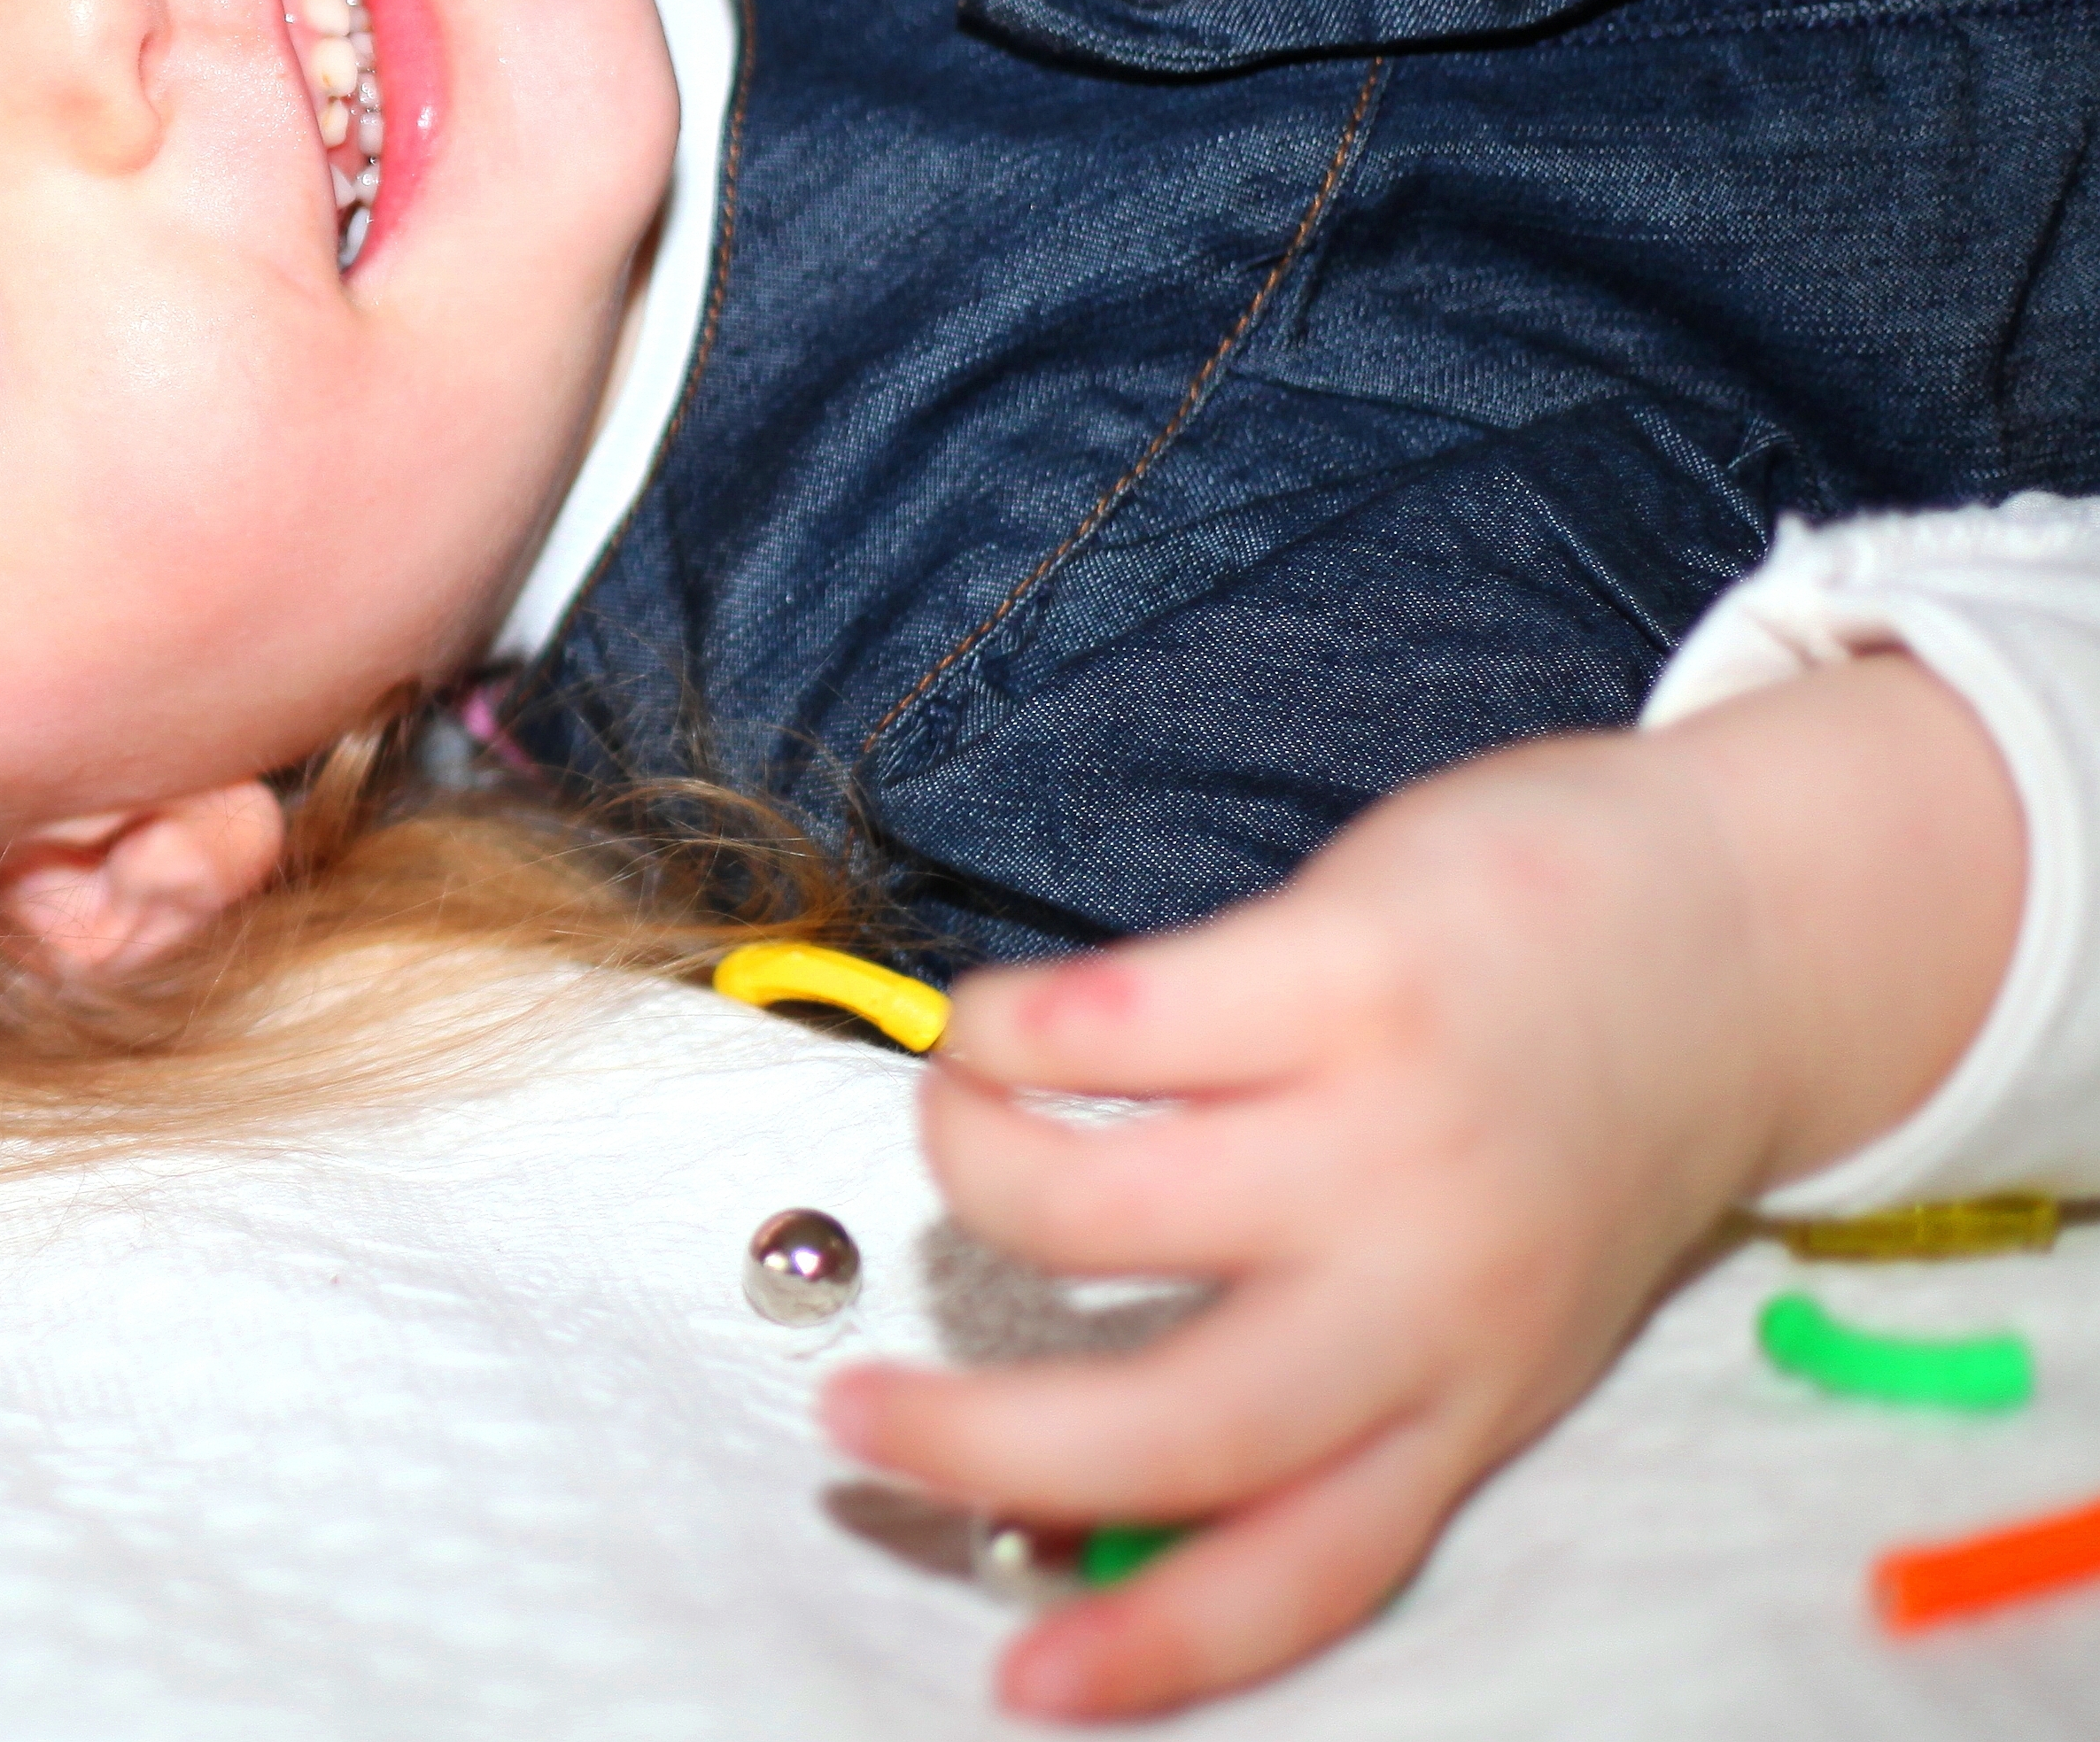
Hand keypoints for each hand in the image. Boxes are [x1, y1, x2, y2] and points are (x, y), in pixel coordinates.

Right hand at [822, 652, 2022, 1717]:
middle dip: (986, 1435)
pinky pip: (1113, 1018)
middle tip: (857, 1412)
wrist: (1739, 931)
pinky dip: (1006, 1028)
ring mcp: (1389, 1123)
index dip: (1157, 1646)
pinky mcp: (1352, 966)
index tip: (1018, 1683)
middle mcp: (1431, 1288)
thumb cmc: (1562, 1118)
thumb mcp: (1484, 1303)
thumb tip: (1073, 1483)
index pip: (1312, 1565)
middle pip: (1188, 1420)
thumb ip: (1328, 1383)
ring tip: (952, 1122)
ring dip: (975, 1168)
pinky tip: (999, 1021)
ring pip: (1111, 1205)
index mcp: (1465, 1396)